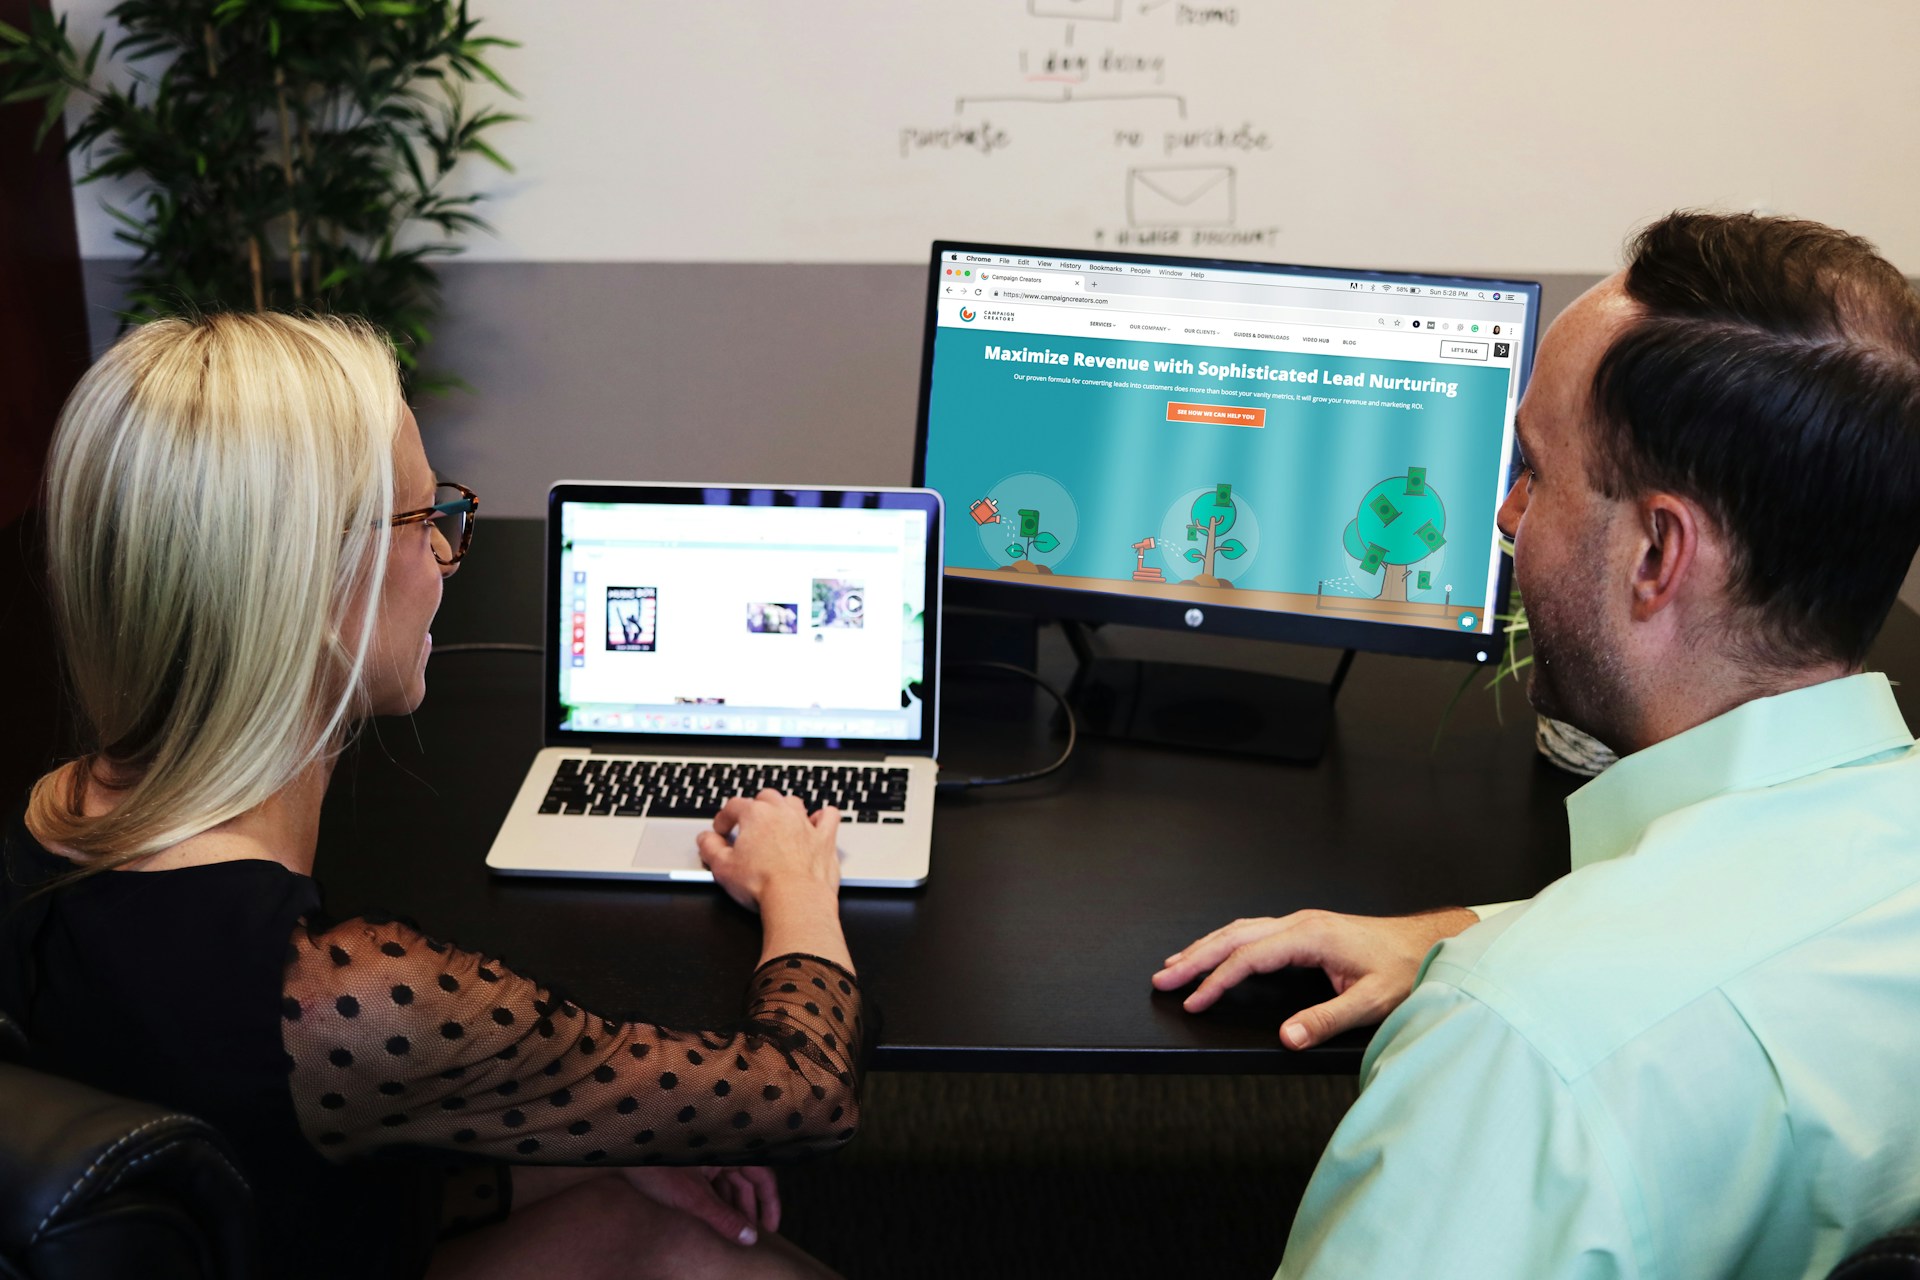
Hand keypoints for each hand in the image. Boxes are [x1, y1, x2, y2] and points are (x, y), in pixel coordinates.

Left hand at [618, 1165, 780, 1245]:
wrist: (624, 1159)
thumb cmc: (657, 1170)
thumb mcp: (694, 1199)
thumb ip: (724, 1219)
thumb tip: (750, 1238)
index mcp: (728, 1152)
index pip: (763, 1177)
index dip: (771, 1204)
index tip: (772, 1229)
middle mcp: (720, 1152)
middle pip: (746, 1182)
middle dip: (749, 1210)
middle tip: (750, 1237)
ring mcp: (705, 1158)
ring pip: (729, 1184)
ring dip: (732, 1208)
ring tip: (732, 1233)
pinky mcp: (691, 1165)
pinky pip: (714, 1184)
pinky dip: (717, 1202)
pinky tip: (713, 1220)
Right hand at [696, 789, 841, 912]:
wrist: (796, 899)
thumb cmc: (761, 884)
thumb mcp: (722, 868)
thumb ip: (710, 849)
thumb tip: (705, 839)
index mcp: (756, 815)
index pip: (734, 806)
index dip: (724, 818)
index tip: (721, 831)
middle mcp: (782, 813)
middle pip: (766, 797)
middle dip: (755, 808)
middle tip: (748, 826)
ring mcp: (805, 824)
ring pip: (794, 803)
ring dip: (784, 809)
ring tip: (777, 822)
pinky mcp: (825, 839)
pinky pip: (828, 816)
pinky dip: (823, 816)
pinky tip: (817, 822)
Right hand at [1152, 907, 1477, 1048]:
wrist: (1429, 945)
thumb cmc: (1405, 970)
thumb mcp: (1372, 1001)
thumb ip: (1326, 1019)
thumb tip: (1287, 1037)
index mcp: (1310, 936)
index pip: (1249, 958)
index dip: (1216, 981)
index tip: (1193, 1002)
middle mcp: (1300, 923)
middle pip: (1234, 937)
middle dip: (1194, 958)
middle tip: (1162, 979)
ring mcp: (1302, 923)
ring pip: (1240, 930)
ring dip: (1205, 948)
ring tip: (1176, 966)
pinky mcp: (1306, 930)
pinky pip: (1254, 932)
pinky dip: (1227, 943)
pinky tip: (1217, 952)